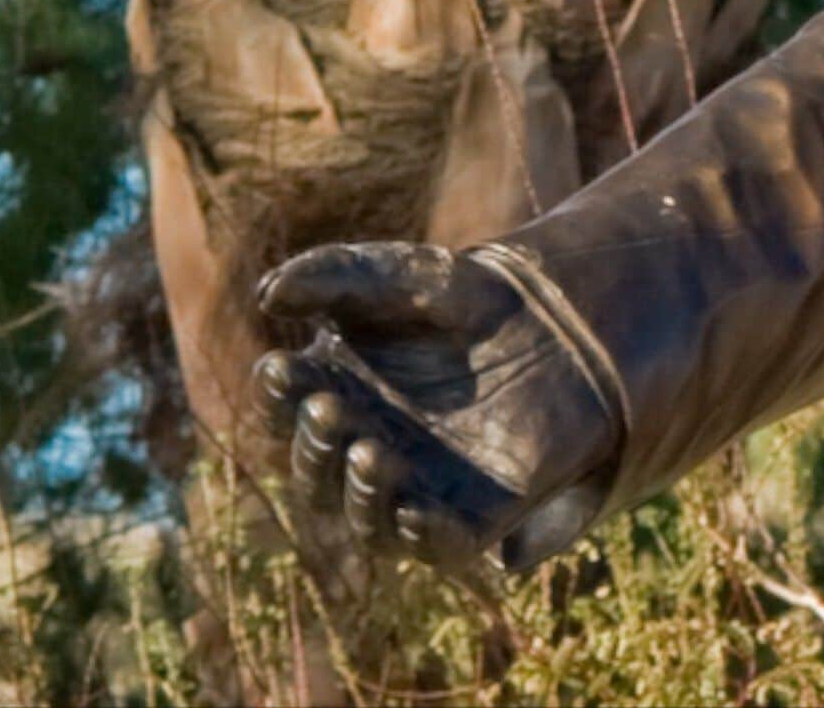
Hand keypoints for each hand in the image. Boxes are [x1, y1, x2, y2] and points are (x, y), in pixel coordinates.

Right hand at [252, 243, 620, 580]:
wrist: (556, 322)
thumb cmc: (466, 301)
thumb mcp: (399, 276)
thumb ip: (333, 275)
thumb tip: (266, 294)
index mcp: (333, 400)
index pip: (282, 413)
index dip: (275, 396)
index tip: (282, 364)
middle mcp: (364, 452)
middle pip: (315, 475)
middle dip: (312, 447)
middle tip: (326, 407)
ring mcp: (416, 490)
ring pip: (368, 523)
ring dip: (359, 496)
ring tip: (369, 451)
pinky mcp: (475, 518)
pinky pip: (440, 547)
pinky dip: (423, 537)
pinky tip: (415, 512)